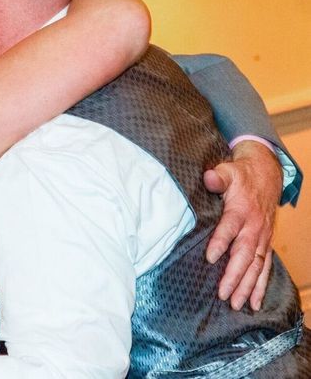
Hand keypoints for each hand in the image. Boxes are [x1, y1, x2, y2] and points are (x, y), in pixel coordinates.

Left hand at [204, 140, 280, 310]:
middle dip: (235, 275)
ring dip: (247, 286)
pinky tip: (254, 303)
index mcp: (242, 210)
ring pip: (257, 266)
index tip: (210, 258)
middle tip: (223, 294)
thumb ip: (218, 177)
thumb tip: (209, 177)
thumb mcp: (228, 171)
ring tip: (238, 305)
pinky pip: (265, 268)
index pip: (230, 228)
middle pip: (245, 254)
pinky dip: (260, 286)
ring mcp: (262, 238)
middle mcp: (254, 227)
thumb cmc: (241, 176)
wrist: (266, 175)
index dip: (221, 242)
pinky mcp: (266, 244)